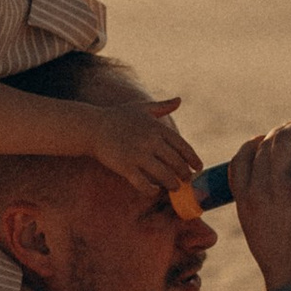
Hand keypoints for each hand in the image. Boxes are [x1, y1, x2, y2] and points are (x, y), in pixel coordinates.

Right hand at [86, 96, 203, 197]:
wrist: (92, 126)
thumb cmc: (117, 116)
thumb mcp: (141, 107)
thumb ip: (162, 106)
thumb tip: (179, 100)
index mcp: (157, 128)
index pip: (182, 146)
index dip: (193, 159)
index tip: (198, 168)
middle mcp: (150, 141)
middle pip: (176, 163)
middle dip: (184, 174)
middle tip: (186, 180)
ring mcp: (138, 154)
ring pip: (164, 175)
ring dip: (172, 184)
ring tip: (174, 187)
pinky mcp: (125, 166)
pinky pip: (143, 184)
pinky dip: (151, 190)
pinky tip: (154, 190)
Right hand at [229, 120, 290, 290]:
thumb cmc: (289, 269)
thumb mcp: (265, 236)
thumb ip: (270, 214)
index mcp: (244, 202)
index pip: (241, 157)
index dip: (260, 142)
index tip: (278, 140)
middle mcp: (258, 191)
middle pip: (267, 142)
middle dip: (289, 130)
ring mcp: (280, 191)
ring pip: (287, 141)